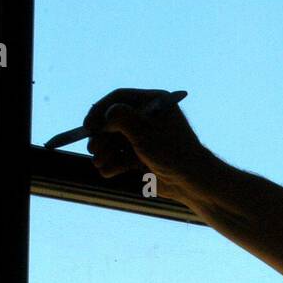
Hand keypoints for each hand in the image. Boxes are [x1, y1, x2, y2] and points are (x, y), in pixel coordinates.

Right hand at [84, 87, 208, 199]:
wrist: (193, 184)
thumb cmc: (173, 154)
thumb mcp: (145, 133)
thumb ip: (122, 120)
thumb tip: (106, 113)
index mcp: (156, 103)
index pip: (120, 98)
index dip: (101, 110)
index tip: (88, 126)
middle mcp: (150, 117)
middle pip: (115, 121)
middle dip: (101, 136)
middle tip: (93, 149)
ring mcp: (147, 138)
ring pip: (116, 141)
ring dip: (104, 152)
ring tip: (99, 164)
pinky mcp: (145, 157)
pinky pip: (122, 157)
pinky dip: (113, 164)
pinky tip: (107, 172)